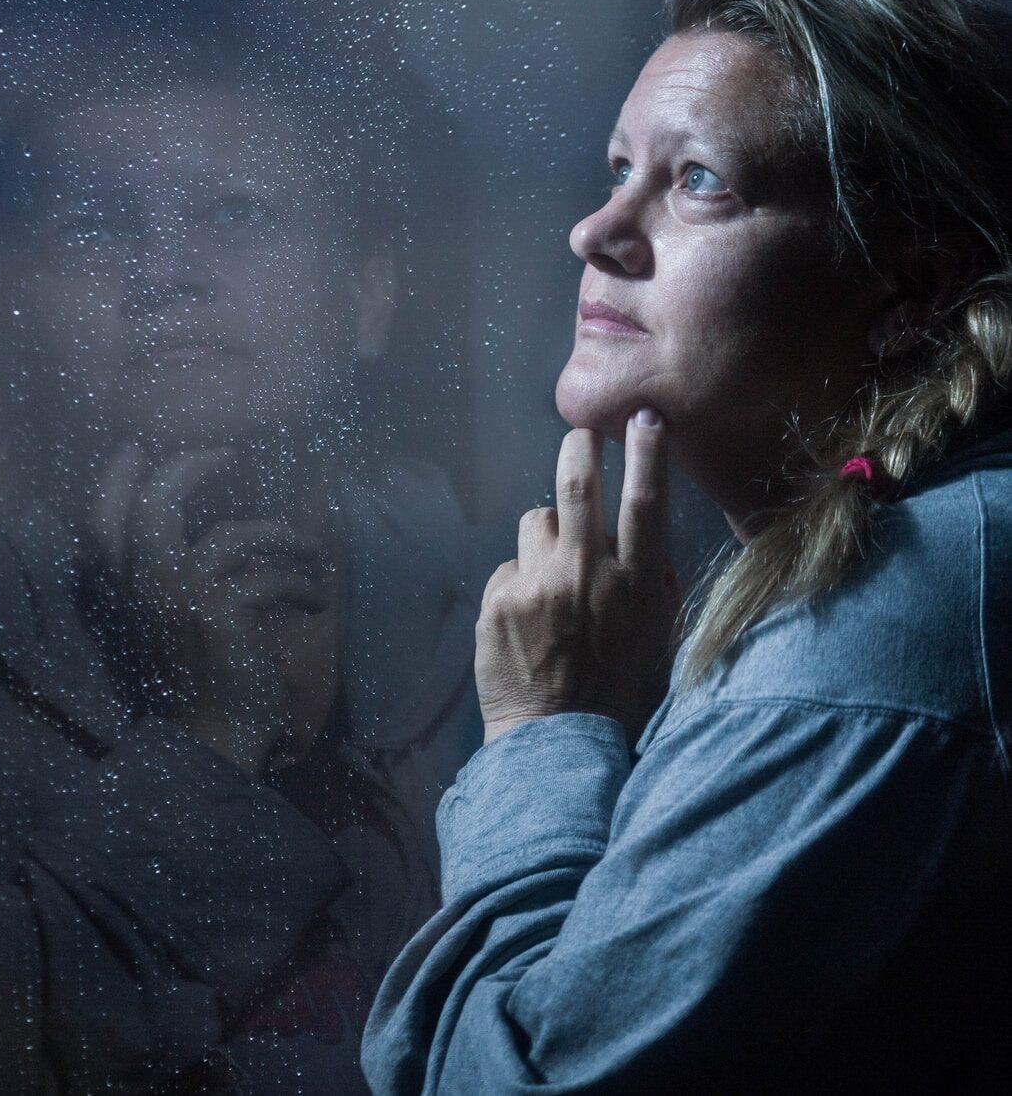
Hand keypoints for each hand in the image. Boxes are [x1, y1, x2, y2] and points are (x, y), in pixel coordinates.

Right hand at [90, 444, 338, 774]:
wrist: (212, 742)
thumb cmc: (196, 686)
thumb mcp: (169, 627)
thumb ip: (170, 582)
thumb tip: (204, 536)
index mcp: (124, 593)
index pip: (100, 521)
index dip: (114, 478)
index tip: (136, 450)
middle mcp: (144, 588)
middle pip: (155, 502)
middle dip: (190, 467)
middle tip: (224, 455)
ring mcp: (181, 596)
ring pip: (231, 534)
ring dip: (281, 537)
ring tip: (309, 551)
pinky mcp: (222, 611)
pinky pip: (270, 575)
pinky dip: (301, 582)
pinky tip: (317, 596)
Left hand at [475, 411, 681, 743]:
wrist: (557, 743)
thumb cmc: (616, 695)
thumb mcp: (660, 643)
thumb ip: (657, 589)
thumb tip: (648, 552)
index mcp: (636, 583)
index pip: (646, 500)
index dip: (648, 452)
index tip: (645, 418)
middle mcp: (588, 573)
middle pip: (578, 482)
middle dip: (580, 447)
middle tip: (582, 435)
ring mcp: (539, 583)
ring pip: (536, 520)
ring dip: (544, 538)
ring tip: (549, 580)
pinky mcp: (499, 599)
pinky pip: (509, 567)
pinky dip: (518, 584)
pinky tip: (525, 622)